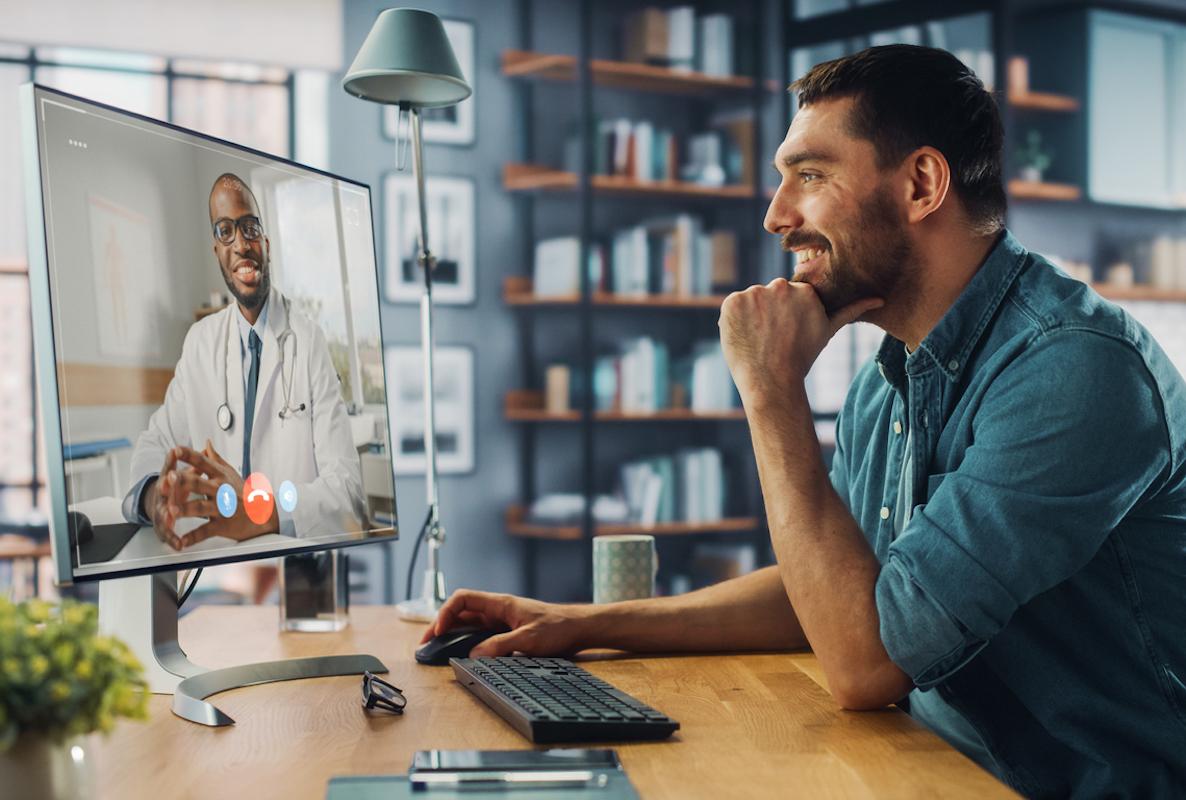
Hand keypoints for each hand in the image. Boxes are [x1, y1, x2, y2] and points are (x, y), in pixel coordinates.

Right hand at [146, 448, 193, 549]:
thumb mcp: (186, 475)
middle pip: (164, 490)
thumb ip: (196, 461)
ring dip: (167, 514)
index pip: (169, 467)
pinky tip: (180, 543)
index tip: (174, 451)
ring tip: (171, 517)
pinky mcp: (164, 527)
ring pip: (163, 513)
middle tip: (168, 483)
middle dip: (167, 486)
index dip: (171, 460)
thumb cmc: (178, 490)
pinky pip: (168, 534)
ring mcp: (162, 511)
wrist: (161, 508)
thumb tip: (208, 445)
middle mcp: (163, 495)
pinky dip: (174, 539)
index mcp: (169, 481)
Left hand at [167, 440, 277, 547]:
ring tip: (170, 510)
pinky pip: (206, 532)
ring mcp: (221, 509)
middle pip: (199, 484)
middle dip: (184, 481)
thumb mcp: (231, 473)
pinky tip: (181, 541)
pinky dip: (192, 538)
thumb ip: (215, 458)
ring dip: (185, 509)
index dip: (189, 455)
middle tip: (169, 477)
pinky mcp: (222, 526)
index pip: (203, 463)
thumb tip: (206, 443)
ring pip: (201, 508)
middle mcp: (220, 491)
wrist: (262, 515)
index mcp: (220, 477)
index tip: (176, 450)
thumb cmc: (244, 493)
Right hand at [421, 590, 591, 657]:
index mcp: (500, 604)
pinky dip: (466, 641)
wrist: (579, 628)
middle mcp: (498, 610)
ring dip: (451, 634)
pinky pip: (480, 634)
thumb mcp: (529, 639)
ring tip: (436, 649)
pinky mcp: (506, 632)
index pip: (463, 599)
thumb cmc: (558, 627)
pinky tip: (459, 652)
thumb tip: (474, 654)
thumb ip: (501, 646)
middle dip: (440, 625)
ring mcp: (501, 621)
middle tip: (425, 644)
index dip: (446, 613)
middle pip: (461, 612)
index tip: (438, 631)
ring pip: (468, 624)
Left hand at [718, 278, 882, 405]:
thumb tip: (880, 299)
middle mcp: (780, 286)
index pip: (788, 296)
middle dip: (768, 313)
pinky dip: (733, 320)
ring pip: (750, 301)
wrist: (771, 382)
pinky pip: (731, 307)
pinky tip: (744, 337)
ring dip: (751, 316)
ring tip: (759, 340)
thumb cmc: (801, 358)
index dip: (785, 315)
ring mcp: (753, 294)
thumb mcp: (828, 331)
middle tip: (772, 338)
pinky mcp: (731, 302)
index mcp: (804, 291)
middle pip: (769, 296)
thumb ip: (851, 310)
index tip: (786, 333)